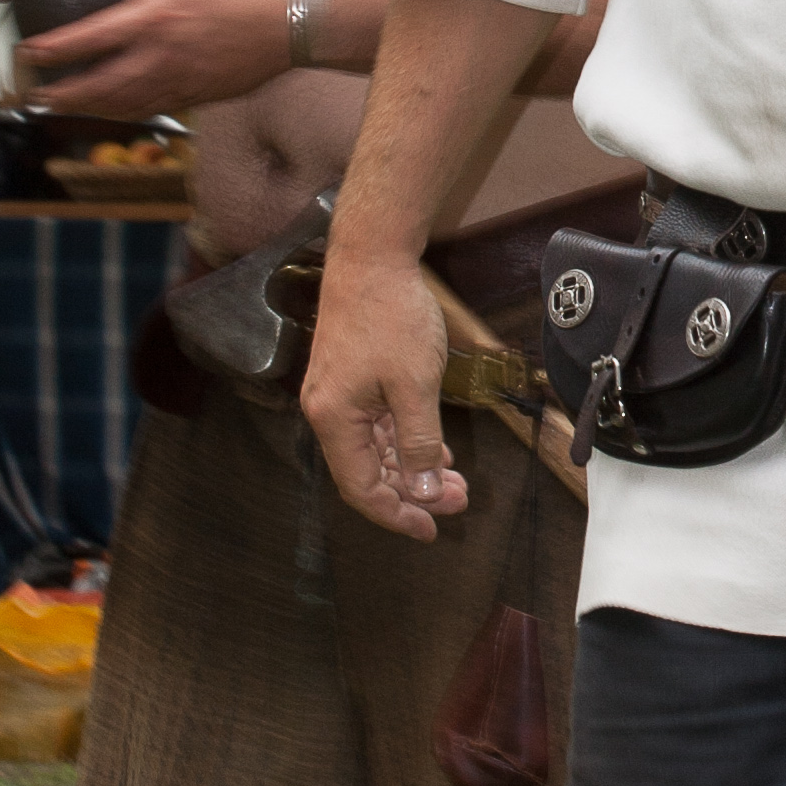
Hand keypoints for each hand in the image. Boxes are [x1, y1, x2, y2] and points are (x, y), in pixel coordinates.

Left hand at [13, 0, 293, 119]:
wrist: (298, 17)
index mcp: (155, 17)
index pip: (91, 39)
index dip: (54, 50)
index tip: (29, 53)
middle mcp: (163, 56)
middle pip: (100, 85)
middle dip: (64, 93)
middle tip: (36, 95)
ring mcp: (183, 80)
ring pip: (126, 104)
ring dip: (92, 108)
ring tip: (68, 107)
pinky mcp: (202, 95)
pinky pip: (157, 109)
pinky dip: (130, 111)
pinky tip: (119, 108)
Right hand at [303, 252, 465, 542]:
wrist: (372, 257)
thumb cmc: (390, 315)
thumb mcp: (415, 386)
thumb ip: (420, 443)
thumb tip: (427, 492)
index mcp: (334, 420)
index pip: (362, 489)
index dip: (397, 514)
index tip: (431, 529)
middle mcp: (328, 412)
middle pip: (367, 472)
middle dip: (413, 492)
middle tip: (457, 501)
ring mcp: (338, 395)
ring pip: (375, 450)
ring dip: (412, 467)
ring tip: (455, 480)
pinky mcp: (351, 378)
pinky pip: (376, 425)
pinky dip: (405, 440)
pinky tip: (436, 450)